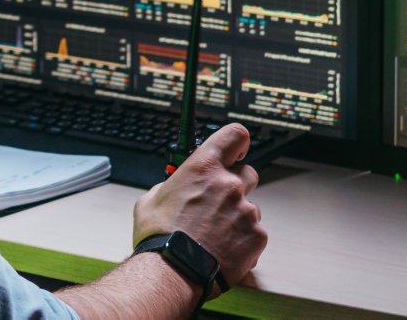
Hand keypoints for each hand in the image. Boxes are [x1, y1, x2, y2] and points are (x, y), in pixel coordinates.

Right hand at [131, 123, 265, 297]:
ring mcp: (246, 211)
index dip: (237, 142)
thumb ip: (168, 186)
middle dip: (237, 185)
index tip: (236, 150)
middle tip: (219, 204)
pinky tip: (223, 250)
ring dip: (237, 218)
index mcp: (204, 168)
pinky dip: (243, 241)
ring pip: (250, 208)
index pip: (235, 135)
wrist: (173, 271)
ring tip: (215, 236)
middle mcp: (229, 185)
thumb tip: (171, 190)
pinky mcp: (256, 236)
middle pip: (248, 173)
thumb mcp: (150, 200)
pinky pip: (255, 234)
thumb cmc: (160, 237)